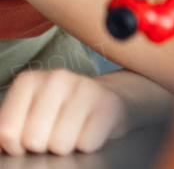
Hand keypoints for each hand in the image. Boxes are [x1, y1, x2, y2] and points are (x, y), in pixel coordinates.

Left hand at [0, 70, 126, 154]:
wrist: (106, 98)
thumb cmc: (59, 112)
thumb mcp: (28, 114)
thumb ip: (8, 130)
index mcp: (28, 81)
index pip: (6, 131)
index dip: (15, 146)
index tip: (27, 138)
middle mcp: (56, 79)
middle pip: (33, 140)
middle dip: (42, 147)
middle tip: (52, 135)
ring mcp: (85, 89)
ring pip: (60, 145)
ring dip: (65, 148)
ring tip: (72, 133)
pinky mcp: (109, 104)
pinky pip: (87, 144)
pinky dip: (87, 145)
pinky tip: (89, 130)